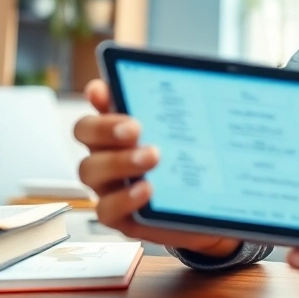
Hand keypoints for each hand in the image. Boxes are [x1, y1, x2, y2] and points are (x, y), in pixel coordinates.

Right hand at [73, 79, 241, 258]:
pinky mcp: (120, 216)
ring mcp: (109, 185)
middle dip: (106, 127)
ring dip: (118, 161)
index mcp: (121, 128)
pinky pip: (107, 209)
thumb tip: (201, 81)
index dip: (96, 96)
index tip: (103, 90)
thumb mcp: (192, 135)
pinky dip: (124, 198)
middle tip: (136, 128)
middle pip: (86, 132)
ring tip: (151, 157)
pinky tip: (147, 189)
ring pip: (90, 169)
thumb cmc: (196, 165)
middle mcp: (107, 152)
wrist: (213, 208)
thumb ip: (184, 113)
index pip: (100, 102)